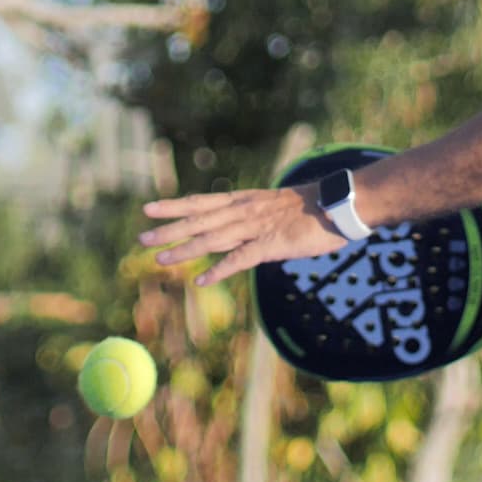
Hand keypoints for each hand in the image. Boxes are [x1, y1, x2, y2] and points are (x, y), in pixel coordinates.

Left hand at [140, 184, 348, 286]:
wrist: (338, 205)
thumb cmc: (310, 208)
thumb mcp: (273, 207)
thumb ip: (251, 219)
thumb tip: (234, 232)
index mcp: (244, 200)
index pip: (201, 201)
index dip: (174, 205)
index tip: (148, 208)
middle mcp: (244, 211)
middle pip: (199, 220)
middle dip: (169, 228)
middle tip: (142, 237)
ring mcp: (256, 227)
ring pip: (213, 238)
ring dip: (185, 250)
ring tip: (161, 259)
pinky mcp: (271, 244)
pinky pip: (240, 259)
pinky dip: (220, 270)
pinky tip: (202, 281)